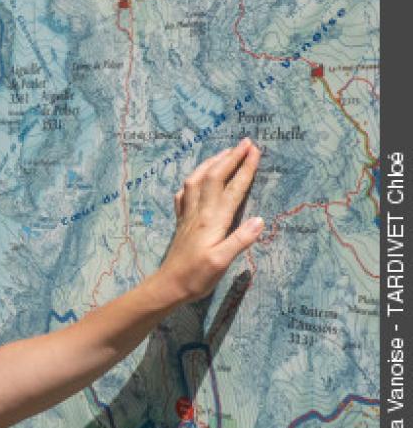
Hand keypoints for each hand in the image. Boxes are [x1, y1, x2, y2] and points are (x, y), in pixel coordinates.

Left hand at [154, 138, 263, 303]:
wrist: (168, 285)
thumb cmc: (196, 277)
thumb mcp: (222, 262)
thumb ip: (240, 240)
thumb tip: (260, 220)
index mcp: (213, 221)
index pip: (233, 189)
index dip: (245, 169)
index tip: (255, 151)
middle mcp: (199, 213)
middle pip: (214, 177)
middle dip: (230, 157)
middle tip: (245, 142)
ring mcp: (188, 216)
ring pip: (197, 180)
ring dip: (211, 163)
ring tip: (222, 152)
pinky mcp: (181, 222)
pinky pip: (184, 194)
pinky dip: (191, 181)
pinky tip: (193, 180)